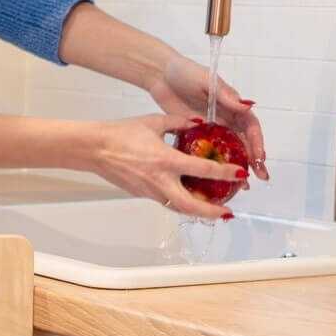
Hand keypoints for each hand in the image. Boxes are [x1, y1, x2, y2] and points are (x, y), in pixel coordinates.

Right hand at [91, 116, 246, 219]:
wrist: (95, 149)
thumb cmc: (122, 133)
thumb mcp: (155, 122)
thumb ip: (180, 123)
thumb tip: (199, 123)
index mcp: (166, 160)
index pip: (202, 169)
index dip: (224, 173)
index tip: (239, 174)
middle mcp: (160, 181)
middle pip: (191, 205)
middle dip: (212, 212)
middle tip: (228, 212)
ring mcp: (150, 191)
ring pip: (179, 208)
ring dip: (197, 212)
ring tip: (214, 211)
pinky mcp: (143, 194)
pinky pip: (167, 202)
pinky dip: (182, 204)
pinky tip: (190, 199)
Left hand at [146, 54, 267, 179]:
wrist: (160, 75)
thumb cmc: (185, 72)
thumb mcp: (207, 81)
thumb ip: (225, 95)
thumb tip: (247, 106)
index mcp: (231, 105)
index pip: (250, 126)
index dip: (257, 142)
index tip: (259, 157)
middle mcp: (225, 119)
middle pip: (244, 142)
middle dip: (254, 160)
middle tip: (260, 177)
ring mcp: (211, 129)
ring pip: (229, 151)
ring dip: (238, 168)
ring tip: (244, 187)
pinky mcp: (196, 137)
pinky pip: (208, 154)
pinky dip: (214, 168)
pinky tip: (217, 182)